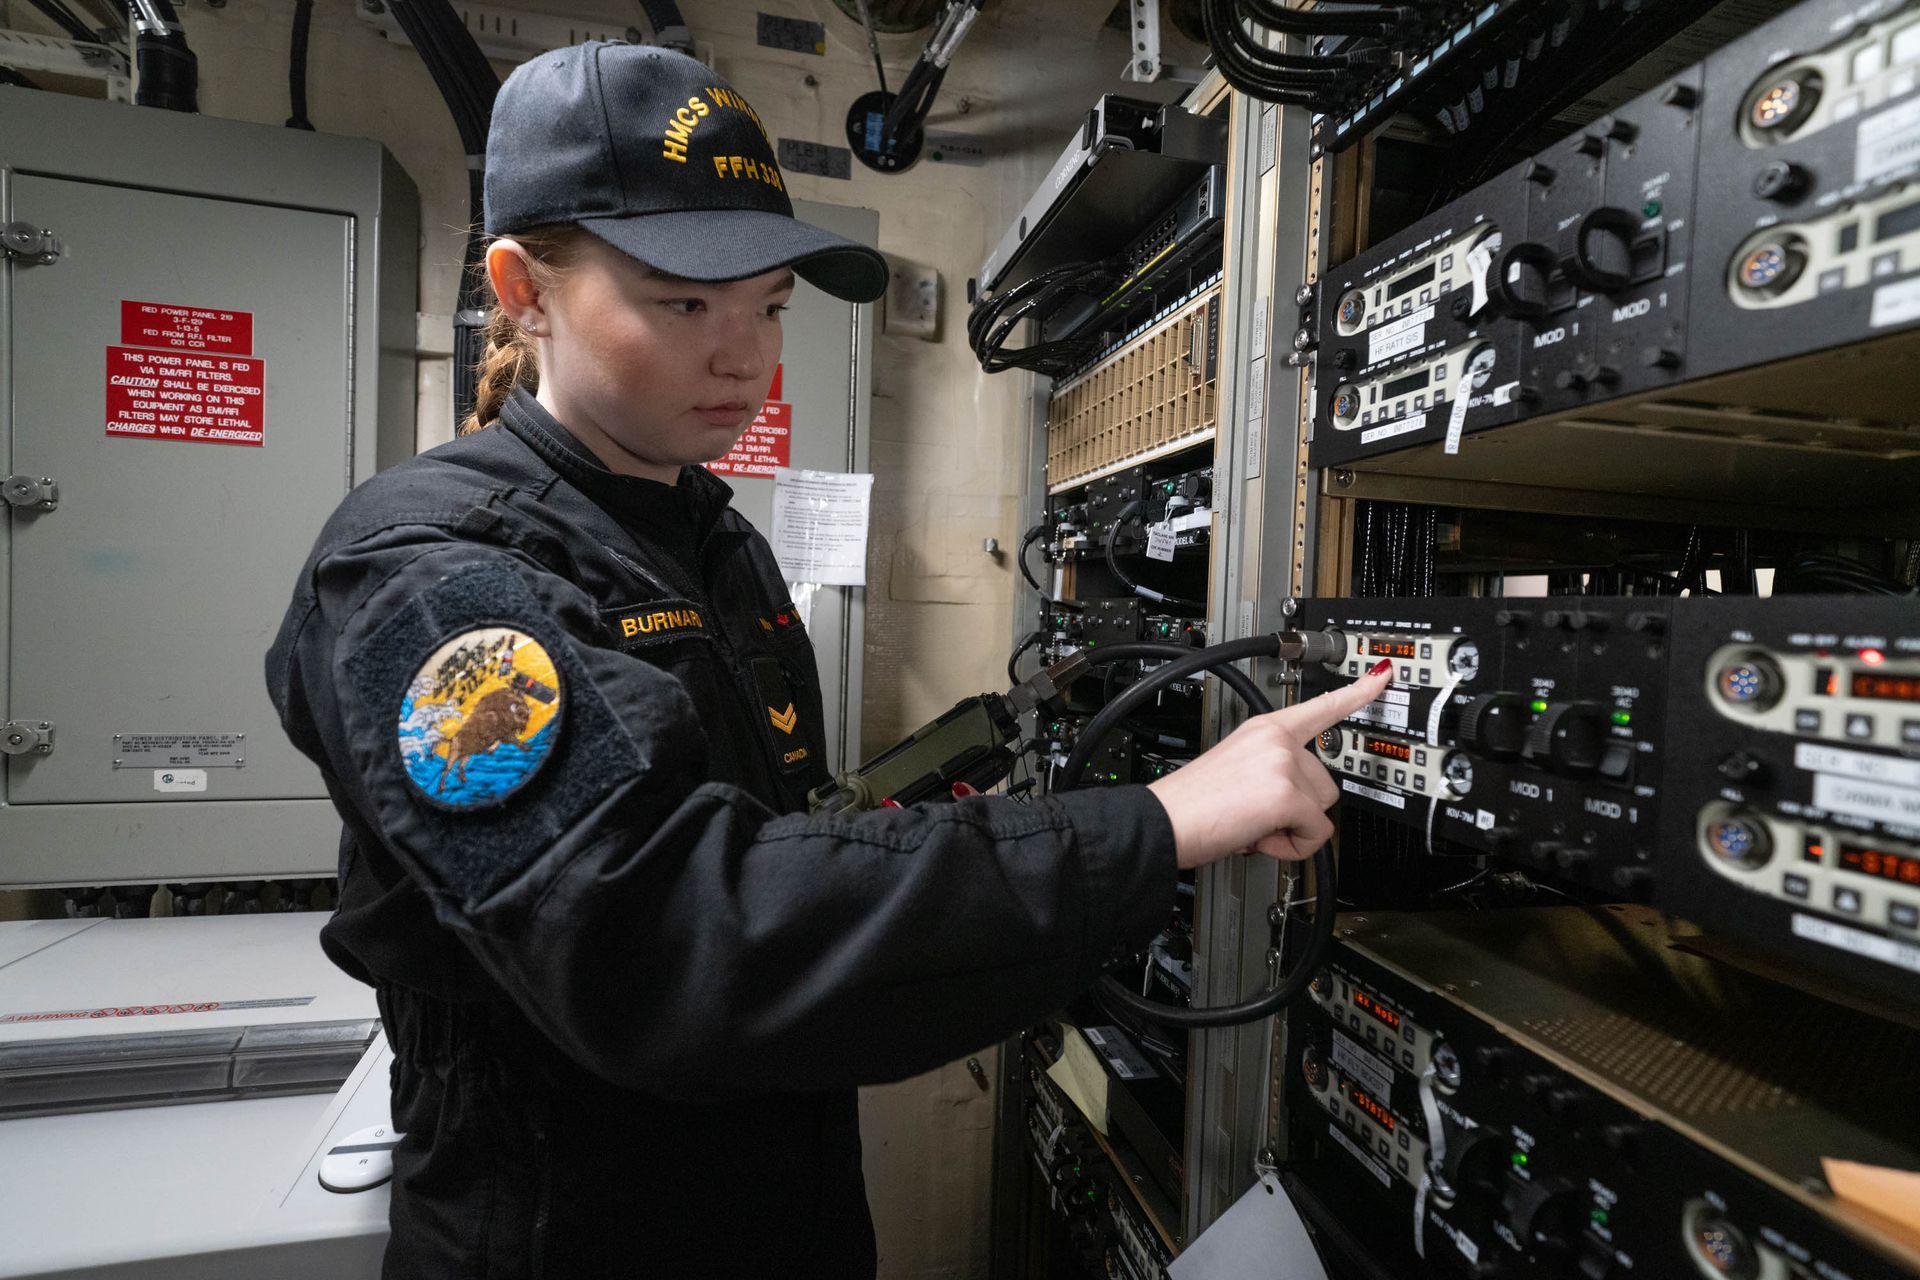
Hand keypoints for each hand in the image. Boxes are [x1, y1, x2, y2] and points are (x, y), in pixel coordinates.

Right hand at [1146, 660, 1392, 869]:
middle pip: (1325, 783)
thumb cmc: (1191, 805)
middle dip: (1298, 809)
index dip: (1358, 692)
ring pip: (1322, 808)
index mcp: (1264, 729)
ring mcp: (1283, 764)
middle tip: (1257, 814)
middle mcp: (1277, 741)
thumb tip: (1292, 803)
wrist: (1165, 821)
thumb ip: (1271, 773)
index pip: (1321, 706)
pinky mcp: (1286, 794)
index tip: (1383, 676)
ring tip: (1254, 826)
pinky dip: (1292, 847)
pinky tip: (1261, 838)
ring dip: (1293, 829)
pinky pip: (1316, 833)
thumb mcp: (1237, 773)